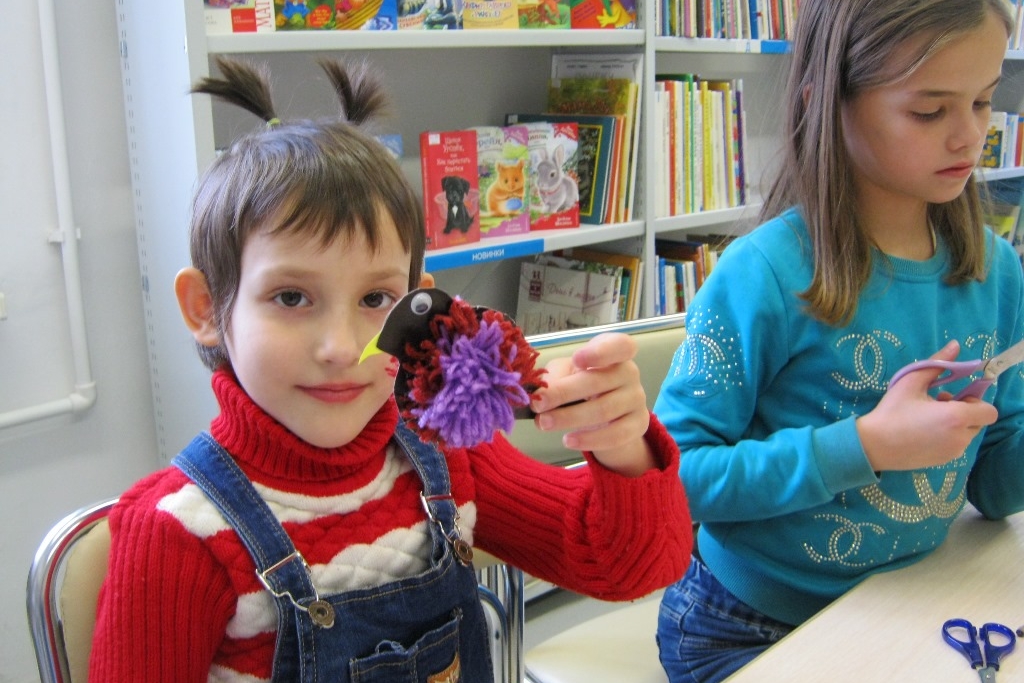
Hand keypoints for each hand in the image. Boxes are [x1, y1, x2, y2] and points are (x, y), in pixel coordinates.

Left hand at [529, 332, 654, 475]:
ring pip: (604, 410)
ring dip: (570, 418)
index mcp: (614, 351)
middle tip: (538, 404)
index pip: (619, 345)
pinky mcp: (639, 424)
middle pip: (598, 382)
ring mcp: (637, 398)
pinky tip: (569, 440)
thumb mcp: (564, 372)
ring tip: (545, 423)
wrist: (604, 415)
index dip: (599, 352)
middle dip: (563, 393)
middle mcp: (629, 372)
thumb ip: (554, 378)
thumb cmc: (581, 383)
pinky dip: (589, 439)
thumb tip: (539, 394)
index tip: (577, 360)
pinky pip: (616, 435)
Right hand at [856, 340, 997, 470]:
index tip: (952, 397)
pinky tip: (923, 433)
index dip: (975, 401)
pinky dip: (947, 438)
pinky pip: (955, 446)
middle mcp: (960, 437)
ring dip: (955, 425)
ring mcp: (953, 452)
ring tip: (928, 419)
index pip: (989, 411)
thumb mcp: (911, 382)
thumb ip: (937, 363)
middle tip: (937, 405)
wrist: (873, 445)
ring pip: (966, 434)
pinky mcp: (944, 462)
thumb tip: (955, 344)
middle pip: (979, 422)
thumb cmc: (892, 411)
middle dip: (964, 412)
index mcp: (956, 417)